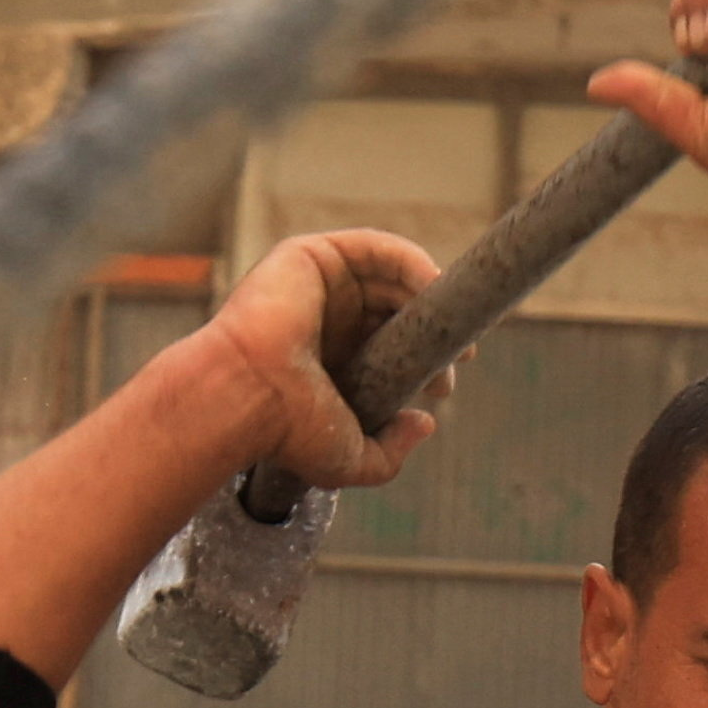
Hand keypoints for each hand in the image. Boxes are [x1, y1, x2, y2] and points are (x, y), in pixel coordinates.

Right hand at [173, 227, 451, 490]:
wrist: (247, 400)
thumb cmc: (288, 433)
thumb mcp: (350, 459)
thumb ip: (389, 453)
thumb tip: (425, 423)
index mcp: (332, 357)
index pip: (391, 342)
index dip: (426, 358)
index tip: (443, 386)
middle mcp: (327, 318)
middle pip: (397, 306)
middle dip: (433, 329)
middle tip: (460, 359)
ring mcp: (320, 285)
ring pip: (390, 274)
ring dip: (430, 293)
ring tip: (453, 324)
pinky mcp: (312, 256)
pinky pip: (374, 247)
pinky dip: (413, 262)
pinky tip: (436, 289)